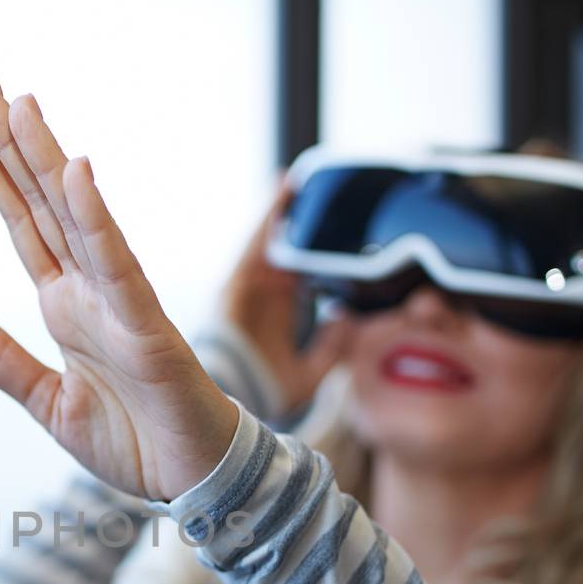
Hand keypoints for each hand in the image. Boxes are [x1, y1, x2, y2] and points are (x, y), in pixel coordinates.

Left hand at [0, 69, 238, 502]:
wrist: (190, 481)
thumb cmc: (133, 439)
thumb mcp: (47, 405)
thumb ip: (2, 362)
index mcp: (66, 306)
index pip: (24, 225)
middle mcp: (92, 291)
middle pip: (44, 203)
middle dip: (12, 143)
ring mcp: (121, 304)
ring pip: (78, 219)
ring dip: (49, 162)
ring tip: (21, 105)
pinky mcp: (148, 329)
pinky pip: (118, 266)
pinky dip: (97, 220)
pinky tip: (76, 174)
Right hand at [221, 173, 347, 409]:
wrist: (236, 405)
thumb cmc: (267, 392)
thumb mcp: (312, 372)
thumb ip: (331, 348)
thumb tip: (346, 318)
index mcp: (279, 310)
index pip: (298, 267)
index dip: (312, 243)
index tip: (332, 221)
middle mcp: (262, 293)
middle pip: (280, 246)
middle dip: (294, 216)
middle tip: (311, 181)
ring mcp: (248, 286)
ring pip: (266, 239)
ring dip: (279, 208)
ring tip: (294, 178)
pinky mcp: (238, 283)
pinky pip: (256, 244)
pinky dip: (268, 219)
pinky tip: (281, 194)